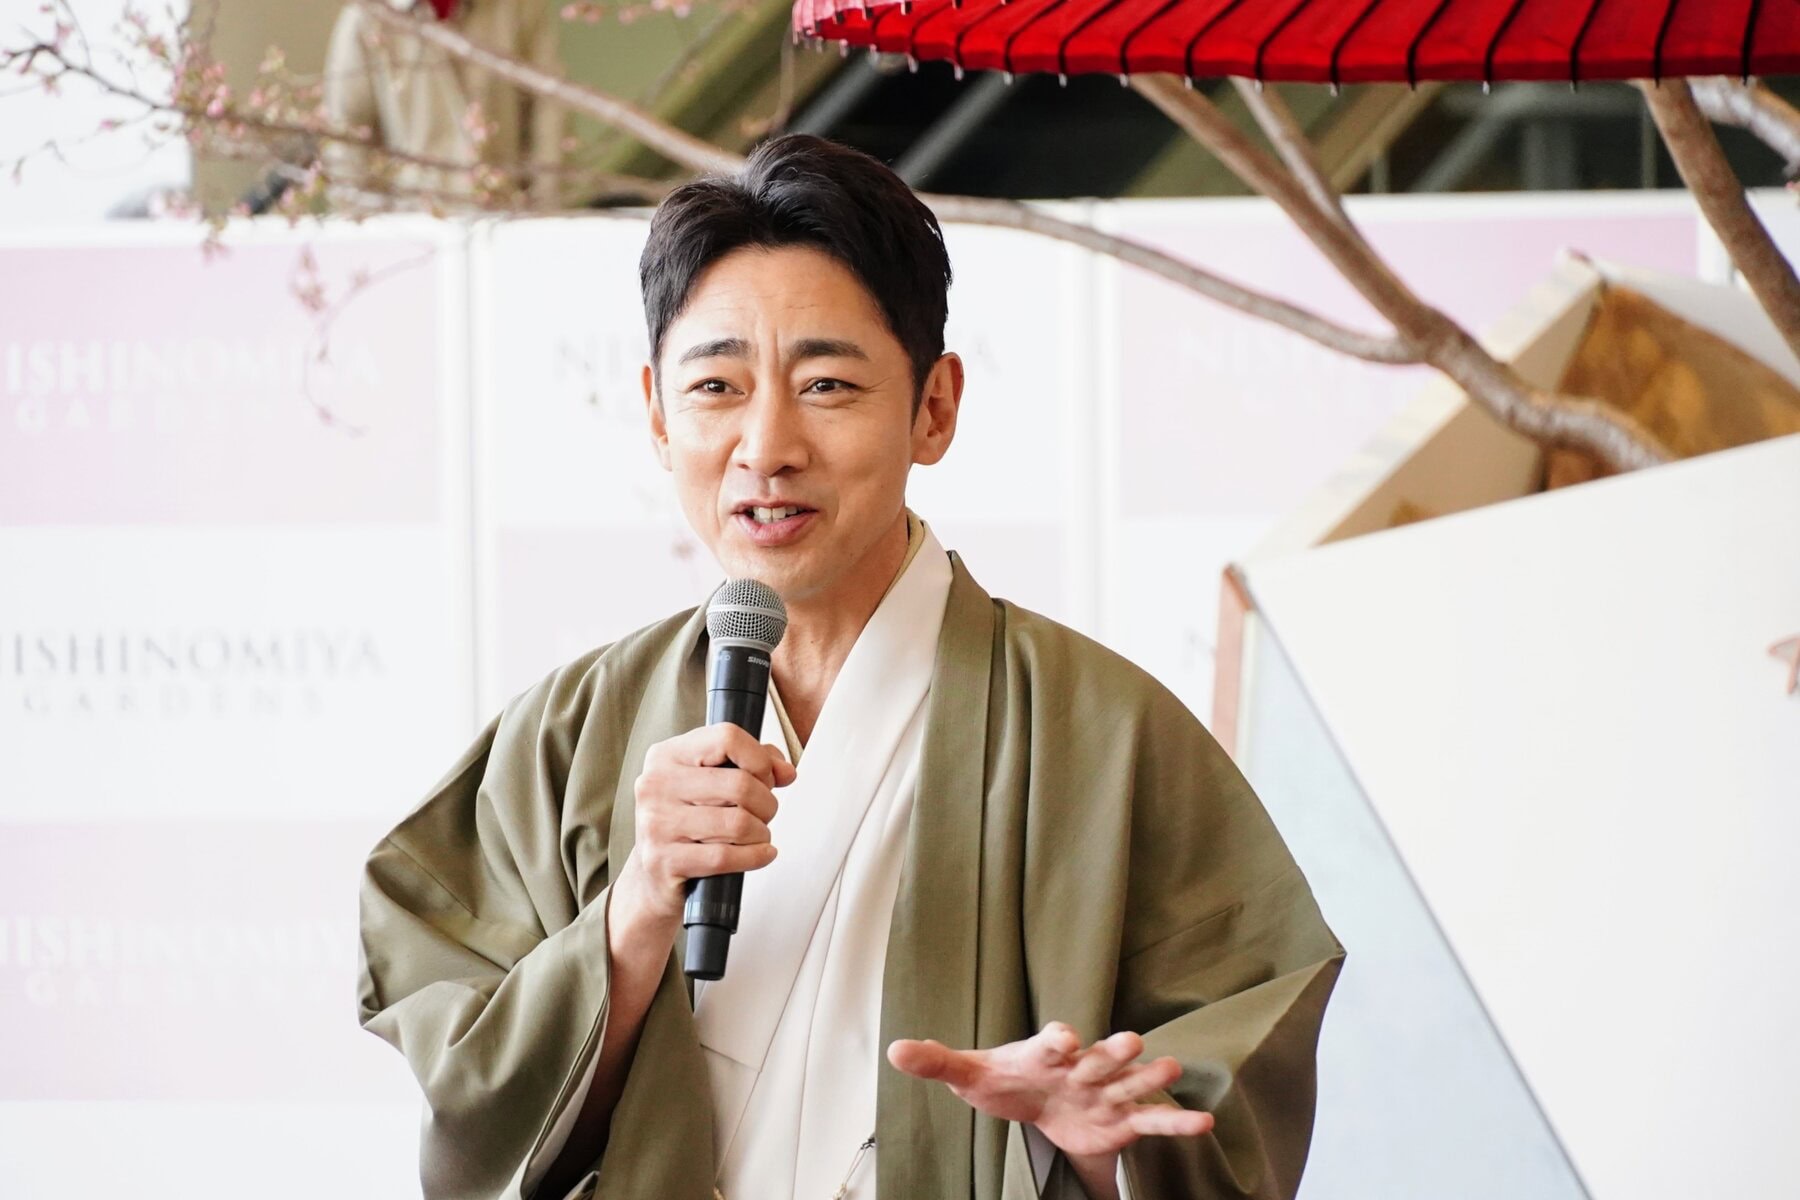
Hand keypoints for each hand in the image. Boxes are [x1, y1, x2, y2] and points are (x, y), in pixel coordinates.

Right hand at [613, 722, 795, 934]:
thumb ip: (755, 764)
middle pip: (740, 785)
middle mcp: (656, 784)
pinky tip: (761, 854)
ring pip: (737, 823)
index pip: (728, 738)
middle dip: (767, 803)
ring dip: (761, 832)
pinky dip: (755, 856)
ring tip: (758, 835)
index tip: (766, 777)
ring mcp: (656, 823)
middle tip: (764, 814)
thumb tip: (785, 771)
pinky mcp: (663, 860)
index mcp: (668, 755)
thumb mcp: (715, 781)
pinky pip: (725, 857)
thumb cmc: (688, 821)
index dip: (760, 760)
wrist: (655, 873)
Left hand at [887, 1022, 1212, 1158]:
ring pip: (1130, 1081)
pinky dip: (1176, 1120)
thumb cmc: (1005, 1080)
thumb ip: (938, 1061)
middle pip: (1099, 1054)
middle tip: (1129, 1041)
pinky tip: (1203, 1122)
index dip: (1057, 1038)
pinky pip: (1151, 1120)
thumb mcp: (970, 1074)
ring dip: (1148, 1075)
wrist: (1037, 1099)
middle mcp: (1082, 1066)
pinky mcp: (1122, 1120)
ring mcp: (1106, 1091)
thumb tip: (894, 1049)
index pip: (1052, 1040)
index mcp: (1045, 1052)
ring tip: (1171, 1068)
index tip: (1061, 1038)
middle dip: (1112, 1050)